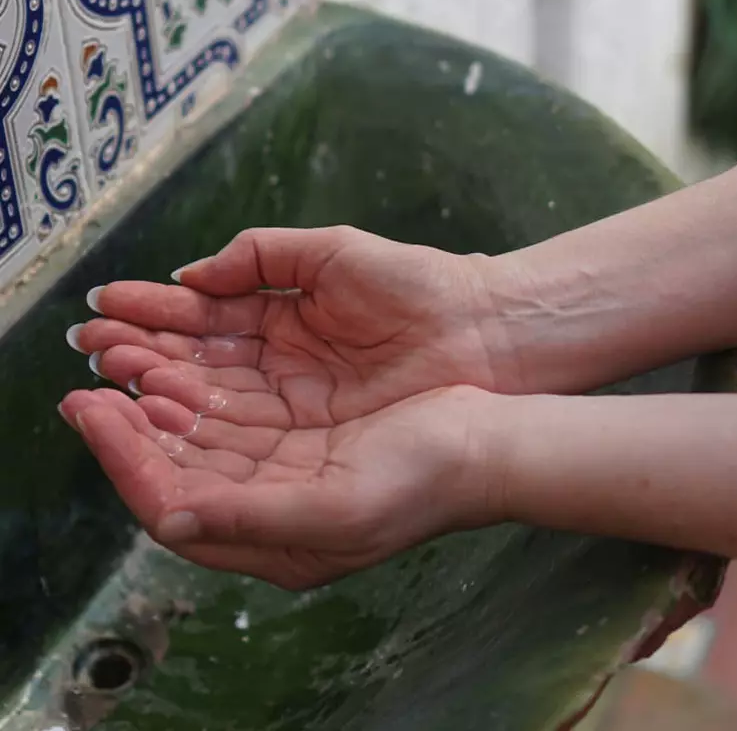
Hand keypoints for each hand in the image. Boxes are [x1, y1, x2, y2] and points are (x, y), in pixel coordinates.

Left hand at [58, 383, 496, 588]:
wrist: (486, 442)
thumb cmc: (422, 479)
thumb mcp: (339, 511)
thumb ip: (251, 520)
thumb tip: (170, 516)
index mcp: (274, 540)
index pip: (173, 504)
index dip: (125, 459)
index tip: (92, 411)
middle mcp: (270, 503)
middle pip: (180, 462)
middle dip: (132, 418)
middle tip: (93, 374)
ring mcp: (285, 463)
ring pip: (202, 428)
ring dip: (161, 392)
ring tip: (124, 355)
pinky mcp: (302, 427)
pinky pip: (235, 403)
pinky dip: (202, 380)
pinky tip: (180, 357)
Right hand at [69, 226, 501, 426]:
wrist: (484, 333)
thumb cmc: (416, 284)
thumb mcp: (332, 252)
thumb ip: (260, 256)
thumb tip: (192, 276)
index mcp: (280, 314)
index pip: (203, 316)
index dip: (153, 312)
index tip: (105, 307)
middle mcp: (276, 362)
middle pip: (195, 359)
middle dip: (140, 350)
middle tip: (91, 345)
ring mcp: (291, 402)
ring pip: (209, 395)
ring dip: (156, 384)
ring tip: (109, 371)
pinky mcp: (310, 438)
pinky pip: (242, 429)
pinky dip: (198, 419)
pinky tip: (157, 408)